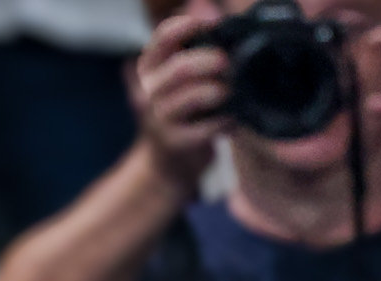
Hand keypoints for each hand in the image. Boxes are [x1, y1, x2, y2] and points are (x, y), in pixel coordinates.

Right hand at [131, 8, 233, 189]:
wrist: (167, 164)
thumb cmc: (182, 114)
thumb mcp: (181, 78)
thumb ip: (192, 45)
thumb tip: (205, 7)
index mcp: (149, 69)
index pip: (163, 38)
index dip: (189, 26)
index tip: (214, 25)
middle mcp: (148, 92)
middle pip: (181, 68)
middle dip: (212, 62)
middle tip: (229, 64)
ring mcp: (159, 120)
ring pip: (192, 97)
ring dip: (219, 92)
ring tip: (231, 92)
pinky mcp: (174, 143)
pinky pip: (206, 128)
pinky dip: (225, 121)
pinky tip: (232, 119)